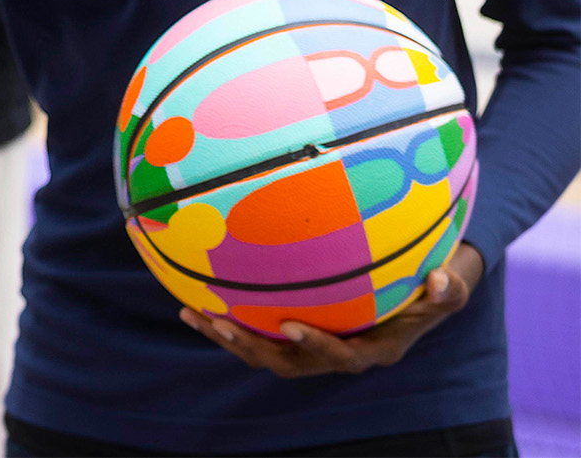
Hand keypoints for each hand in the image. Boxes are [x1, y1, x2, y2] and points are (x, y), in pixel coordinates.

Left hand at [179, 245, 482, 377]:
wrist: (419, 287)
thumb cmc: (435, 284)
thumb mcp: (451, 287)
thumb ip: (449, 288)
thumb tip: (443, 278)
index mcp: (374, 348)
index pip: (343, 357)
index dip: (317, 347)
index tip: (291, 326)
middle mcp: (339, 351)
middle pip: (289, 363)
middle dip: (253, 348)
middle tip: (221, 325)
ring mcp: (314, 342)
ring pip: (264, 350)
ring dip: (228, 336)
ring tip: (191, 312)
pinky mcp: (294, 328)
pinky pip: (257, 328)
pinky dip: (228, 316)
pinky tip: (194, 293)